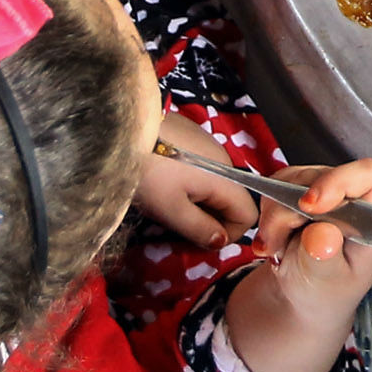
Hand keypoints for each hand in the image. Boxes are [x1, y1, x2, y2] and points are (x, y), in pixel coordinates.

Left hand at [132, 114, 258, 246]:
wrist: (122, 129)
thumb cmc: (148, 171)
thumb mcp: (171, 209)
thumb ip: (200, 229)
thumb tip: (220, 242)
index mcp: (225, 179)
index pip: (248, 215)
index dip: (229, 234)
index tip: (200, 238)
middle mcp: (224, 160)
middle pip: (232, 201)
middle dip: (211, 220)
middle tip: (179, 225)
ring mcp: (209, 146)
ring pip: (216, 187)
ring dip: (199, 203)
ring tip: (168, 203)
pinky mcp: (194, 138)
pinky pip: (204, 171)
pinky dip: (191, 184)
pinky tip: (166, 182)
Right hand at [221, 158, 371, 371]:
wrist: (305, 297)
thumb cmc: (326, 292)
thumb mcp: (325, 282)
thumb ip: (325, 258)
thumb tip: (322, 234)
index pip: (366, 175)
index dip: (336, 182)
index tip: (307, 207)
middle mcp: (351, 198)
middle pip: (317, 177)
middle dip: (288, 211)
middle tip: (275, 247)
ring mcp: (324, 192)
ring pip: (291, 180)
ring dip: (274, 216)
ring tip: (276, 250)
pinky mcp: (297, 192)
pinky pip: (275, 187)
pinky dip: (267, 214)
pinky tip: (273, 242)